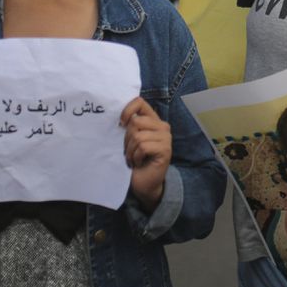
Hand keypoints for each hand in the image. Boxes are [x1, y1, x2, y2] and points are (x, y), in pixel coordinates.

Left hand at [121, 97, 171, 211]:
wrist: (144, 183)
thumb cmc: (135, 160)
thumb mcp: (131, 140)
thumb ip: (130, 126)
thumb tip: (121, 117)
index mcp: (153, 120)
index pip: (139, 102)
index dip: (127, 110)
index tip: (120, 124)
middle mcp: (162, 126)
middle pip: (136, 122)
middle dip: (127, 139)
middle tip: (129, 151)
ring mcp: (166, 138)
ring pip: (138, 136)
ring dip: (130, 151)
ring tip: (133, 159)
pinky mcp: (165, 150)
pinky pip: (143, 147)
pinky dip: (136, 157)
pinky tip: (139, 163)